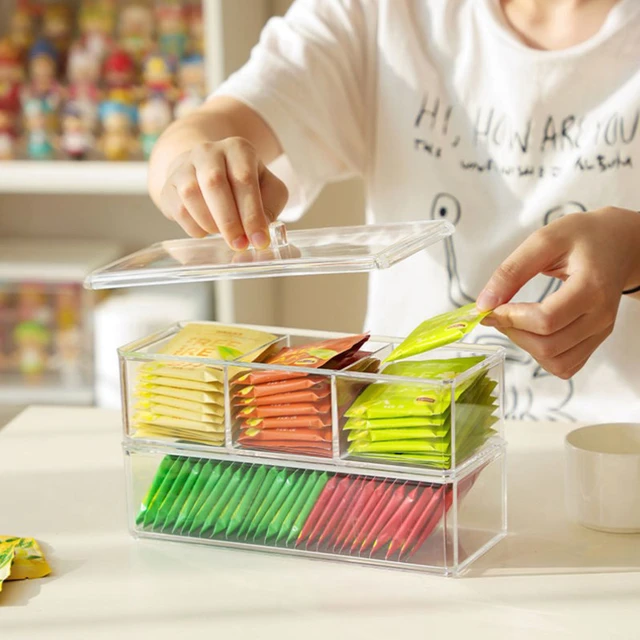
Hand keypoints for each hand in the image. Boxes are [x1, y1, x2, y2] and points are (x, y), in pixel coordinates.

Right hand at [158, 137, 288, 249]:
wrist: (206, 172)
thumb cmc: (242, 183)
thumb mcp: (268, 188)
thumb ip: (271, 206)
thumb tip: (260, 229)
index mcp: (238, 149)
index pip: (244, 179)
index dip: (252, 213)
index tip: (260, 241)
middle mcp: (208, 151)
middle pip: (214, 183)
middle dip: (229, 221)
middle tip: (239, 244)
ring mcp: (184, 166)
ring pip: (192, 195)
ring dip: (210, 223)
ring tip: (223, 233)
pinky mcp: (168, 185)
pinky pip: (178, 209)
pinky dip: (195, 227)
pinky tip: (207, 230)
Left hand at [477, 208, 639, 378]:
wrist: (620, 243)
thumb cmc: (584, 237)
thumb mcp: (544, 240)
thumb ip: (511, 271)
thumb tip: (484, 303)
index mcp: (592, 287)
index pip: (546, 320)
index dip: (511, 318)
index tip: (492, 306)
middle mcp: (601, 316)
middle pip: (549, 346)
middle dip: (513, 333)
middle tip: (499, 313)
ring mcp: (600, 332)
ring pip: (556, 362)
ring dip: (525, 347)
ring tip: (515, 321)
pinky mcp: (595, 341)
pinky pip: (566, 366)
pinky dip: (542, 356)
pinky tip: (532, 332)